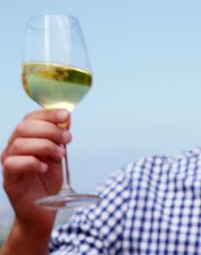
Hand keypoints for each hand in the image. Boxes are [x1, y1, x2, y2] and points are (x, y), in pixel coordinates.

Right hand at [1, 109, 69, 235]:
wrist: (44, 211)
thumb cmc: (49, 182)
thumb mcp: (58, 155)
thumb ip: (60, 138)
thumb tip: (66, 119)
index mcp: (25, 140)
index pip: (30, 118)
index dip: (48, 113)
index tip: (66, 115)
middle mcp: (13, 149)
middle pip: (24, 127)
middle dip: (50, 130)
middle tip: (67, 140)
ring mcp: (9, 164)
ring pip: (20, 144)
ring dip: (45, 146)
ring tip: (60, 155)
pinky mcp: (9, 180)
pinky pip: (14, 163)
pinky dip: (33, 162)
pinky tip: (45, 167)